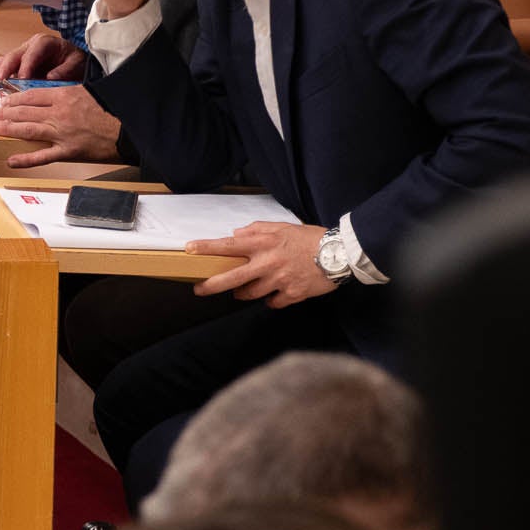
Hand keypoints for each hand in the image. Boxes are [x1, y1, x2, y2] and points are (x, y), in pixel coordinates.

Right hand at [0, 33, 86, 82]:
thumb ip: (65, 70)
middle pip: (14, 55)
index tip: (22, 80)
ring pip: (5, 59)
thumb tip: (50, 77)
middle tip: (0, 82)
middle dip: (5, 69)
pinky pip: (4, 65)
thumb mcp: (77, 64)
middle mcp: (31, 46)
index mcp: (45, 43)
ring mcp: (23, 54)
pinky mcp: (18, 63)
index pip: (31, 54)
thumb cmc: (74, 61)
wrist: (75, 61)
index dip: (25, 67)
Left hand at [0, 87, 122, 167]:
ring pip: (26, 130)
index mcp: (64, 95)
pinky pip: (43, 157)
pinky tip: (11, 161)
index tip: (2, 103)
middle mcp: (59, 114)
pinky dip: (25, 160)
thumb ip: (67, 95)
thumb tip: (51, 97)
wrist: (129, 128)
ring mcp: (62, 134)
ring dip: (5, 130)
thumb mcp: (89, 92)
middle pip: (23, 113)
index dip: (13, 100)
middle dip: (2, 115)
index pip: (30, 96)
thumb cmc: (113, 109)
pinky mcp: (68, 152)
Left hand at [189, 221, 335, 306]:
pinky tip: (275, 291)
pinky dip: (270, 299)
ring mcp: (279, 281)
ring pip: (250, 294)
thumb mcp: (282, 227)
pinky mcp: (291, 295)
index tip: (189, 249)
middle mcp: (267, 263)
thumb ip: (257, 230)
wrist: (340, 253)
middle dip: (211, 285)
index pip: (228, 245)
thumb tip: (235, 235)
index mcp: (264, 244)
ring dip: (244, 292)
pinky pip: (271, 302)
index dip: (206, 247)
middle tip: (199, 289)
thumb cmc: (310, 238)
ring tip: (247, 286)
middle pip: (231, 278)